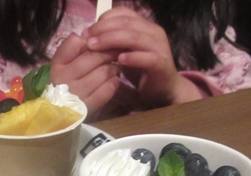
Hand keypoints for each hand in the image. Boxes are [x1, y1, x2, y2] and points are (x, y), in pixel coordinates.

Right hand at [50, 33, 121, 117]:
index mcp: (57, 65)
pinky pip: (108, 89)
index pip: (79, 43)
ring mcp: (78, 94)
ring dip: (114, 68)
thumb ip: (71, 47)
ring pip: (104, 72)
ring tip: (114, 67)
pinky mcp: (89, 107)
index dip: (94, 40)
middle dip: (109, 52)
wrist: (58, 113)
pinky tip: (113, 80)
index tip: (101, 41)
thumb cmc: (62, 82)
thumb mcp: (60, 62)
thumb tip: (88, 34)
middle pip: (95, 57)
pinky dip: (114, 82)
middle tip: (116, 51)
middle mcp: (65, 79)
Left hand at [84, 7, 203, 106]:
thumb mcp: (123, 51)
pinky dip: (132, 57)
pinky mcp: (162, 63)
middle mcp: (153, 31)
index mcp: (144, 24)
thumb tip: (89, 35)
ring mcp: (159, 46)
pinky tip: (119, 61)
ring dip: (111, 40)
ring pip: (134, 37)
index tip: (87, 32)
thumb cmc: (140, 68)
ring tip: (95, 47)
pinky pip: (147, 57)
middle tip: (87, 40)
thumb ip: (112, 41)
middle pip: (126, 23)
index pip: (123, 13)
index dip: (103, 20)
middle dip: (103, 30)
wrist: (163, 88)